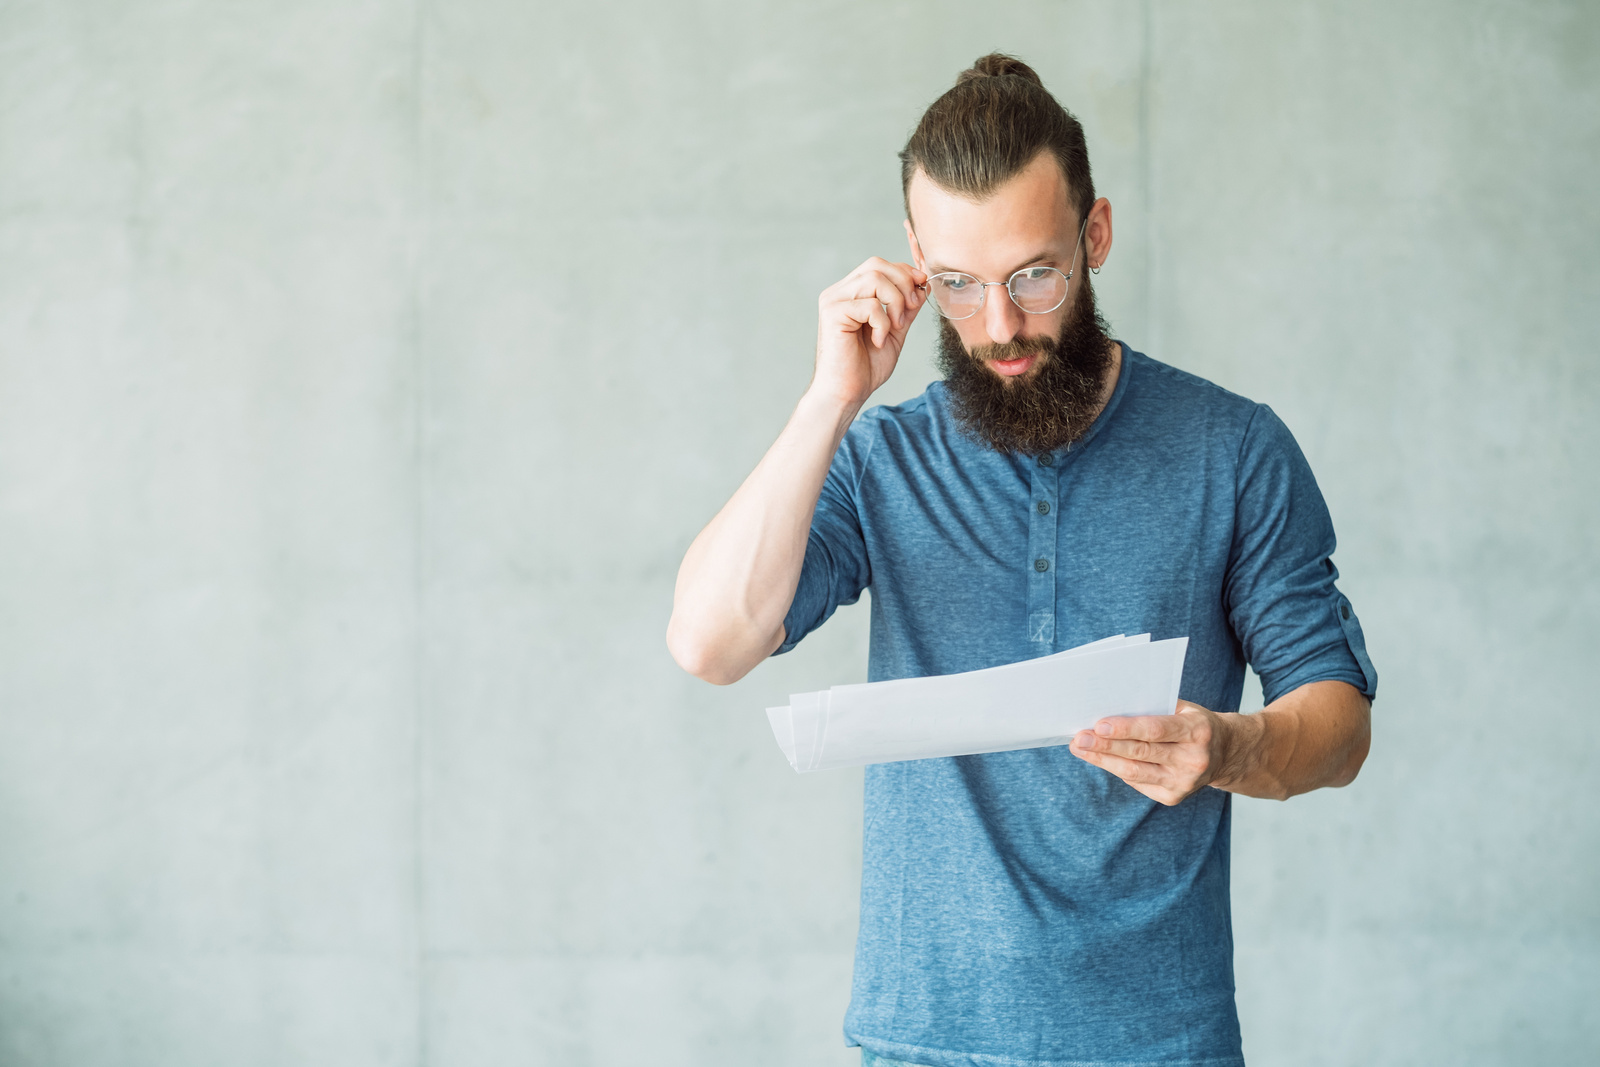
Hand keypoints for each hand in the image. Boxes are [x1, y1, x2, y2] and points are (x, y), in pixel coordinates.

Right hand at [811, 257, 926, 410]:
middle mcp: (839, 293)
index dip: (904, 272)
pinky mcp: (833, 314)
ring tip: (895, 327)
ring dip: (895, 303)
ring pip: (874, 278)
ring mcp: (833, 301)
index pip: (878, 266)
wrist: (846, 394)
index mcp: (850, 294)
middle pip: (876, 265)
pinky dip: (882, 323)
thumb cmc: (865, 367)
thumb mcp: (894, 331)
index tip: (922, 287)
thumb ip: (906, 307)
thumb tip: (923, 283)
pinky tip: (877, 341)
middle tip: (911, 310)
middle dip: (903, 283)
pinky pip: (870, 305)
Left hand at [1069, 703, 1255, 805]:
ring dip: (1102, 759)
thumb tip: (1110, 707)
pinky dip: (1116, 768)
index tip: (1099, 724)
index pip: (1155, 730)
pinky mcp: (1173, 797)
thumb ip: (1152, 708)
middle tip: (1079, 737)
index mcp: (1197, 731)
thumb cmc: (1195, 724)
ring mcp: (1183, 782)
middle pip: (1140, 753)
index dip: (1126, 728)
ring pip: (1134, 772)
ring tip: (1080, 748)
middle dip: (1105, 745)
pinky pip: (1137, 782)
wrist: (1225, 754)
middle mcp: (1192, 760)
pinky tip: (1101, 758)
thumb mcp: (1183, 709)